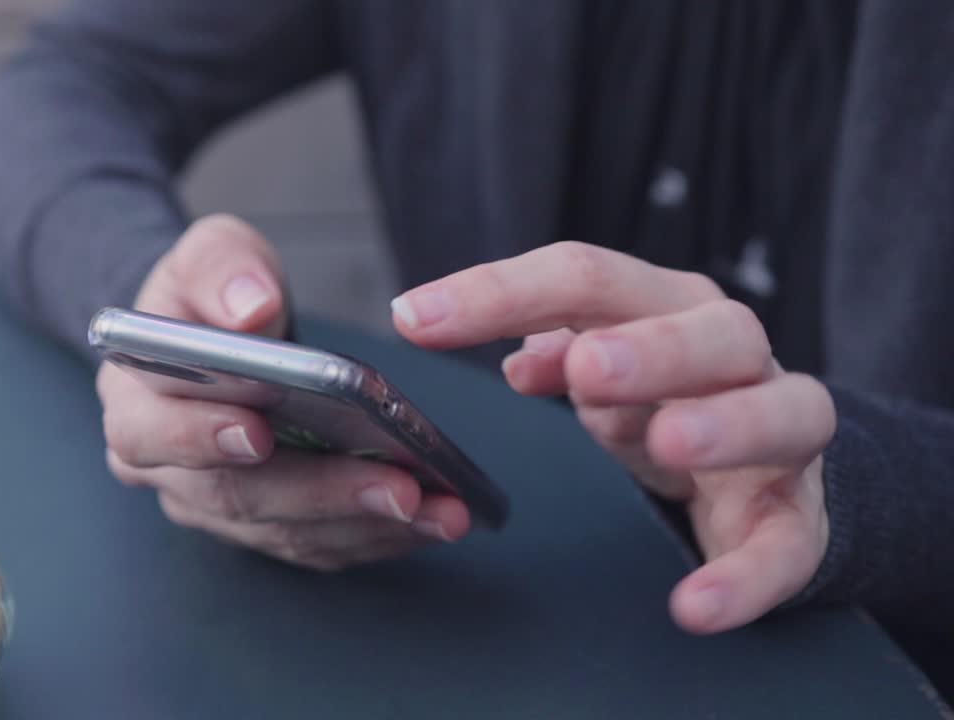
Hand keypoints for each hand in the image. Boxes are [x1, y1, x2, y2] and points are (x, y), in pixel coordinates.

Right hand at [99, 215, 469, 570]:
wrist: (223, 335)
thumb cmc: (214, 296)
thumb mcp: (213, 255)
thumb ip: (223, 269)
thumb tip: (251, 309)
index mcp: (135, 402)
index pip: (149, 434)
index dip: (200, 438)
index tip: (259, 431)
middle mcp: (166, 471)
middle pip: (234, 497)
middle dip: (321, 493)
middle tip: (397, 486)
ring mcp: (216, 508)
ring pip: (285, 531)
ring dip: (365, 524)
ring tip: (438, 508)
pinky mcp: (265, 527)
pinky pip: (320, 546)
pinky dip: (378, 536)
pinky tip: (433, 519)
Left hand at [391, 241, 834, 631]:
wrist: (768, 459)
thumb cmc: (665, 395)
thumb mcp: (602, 367)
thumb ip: (556, 349)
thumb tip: (517, 360)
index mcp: (666, 305)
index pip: (586, 278)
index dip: (499, 292)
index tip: (414, 318)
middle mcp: (733, 355)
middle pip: (708, 332)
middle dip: (651, 348)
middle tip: (588, 369)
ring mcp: (779, 432)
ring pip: (783, 412)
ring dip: (725, 426)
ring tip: (669, 443)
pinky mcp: (797, 516)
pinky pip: (786, 544)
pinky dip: (746, 577)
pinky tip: (694, 605)